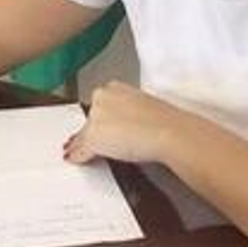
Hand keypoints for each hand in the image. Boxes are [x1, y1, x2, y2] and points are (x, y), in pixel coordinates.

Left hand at [63, 81, 185, 165]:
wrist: (168, 132)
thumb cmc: (164, 121)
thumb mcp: (144, 107)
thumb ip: (129, 112)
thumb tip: (125, 124)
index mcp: (115, 87)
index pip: (99, 104)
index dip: (102, 119)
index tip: (107, 126)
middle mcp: (102, 98)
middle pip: (90, 119)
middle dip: (95, 131)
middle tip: (109, 141)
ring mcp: (95, 118)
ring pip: (84, 135)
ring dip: (88, 145)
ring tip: (98, 152)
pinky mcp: (93, 138)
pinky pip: (80, 151)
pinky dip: (80, 157)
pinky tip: (79, 159)